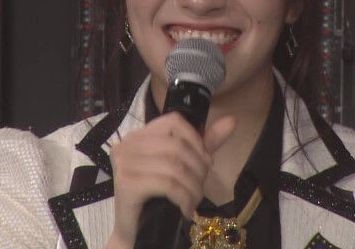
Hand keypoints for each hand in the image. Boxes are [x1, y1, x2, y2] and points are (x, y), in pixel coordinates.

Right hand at [106, 113, 235, 246]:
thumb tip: (231, 121)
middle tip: (200, 188)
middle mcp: (127, 144)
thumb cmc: (159, 198)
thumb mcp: (184, 166)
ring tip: (193, 201)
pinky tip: (185, 209)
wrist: (138, 233)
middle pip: (176, 146)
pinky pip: (166, 184)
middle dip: (197, 169)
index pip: (174, 121)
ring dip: (192, 187)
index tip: (205, 162)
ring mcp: (124, 163)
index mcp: (139, 135)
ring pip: (174, 166)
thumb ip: (204, 143)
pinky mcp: (126, 184)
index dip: (196, 140)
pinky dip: (183, 198)